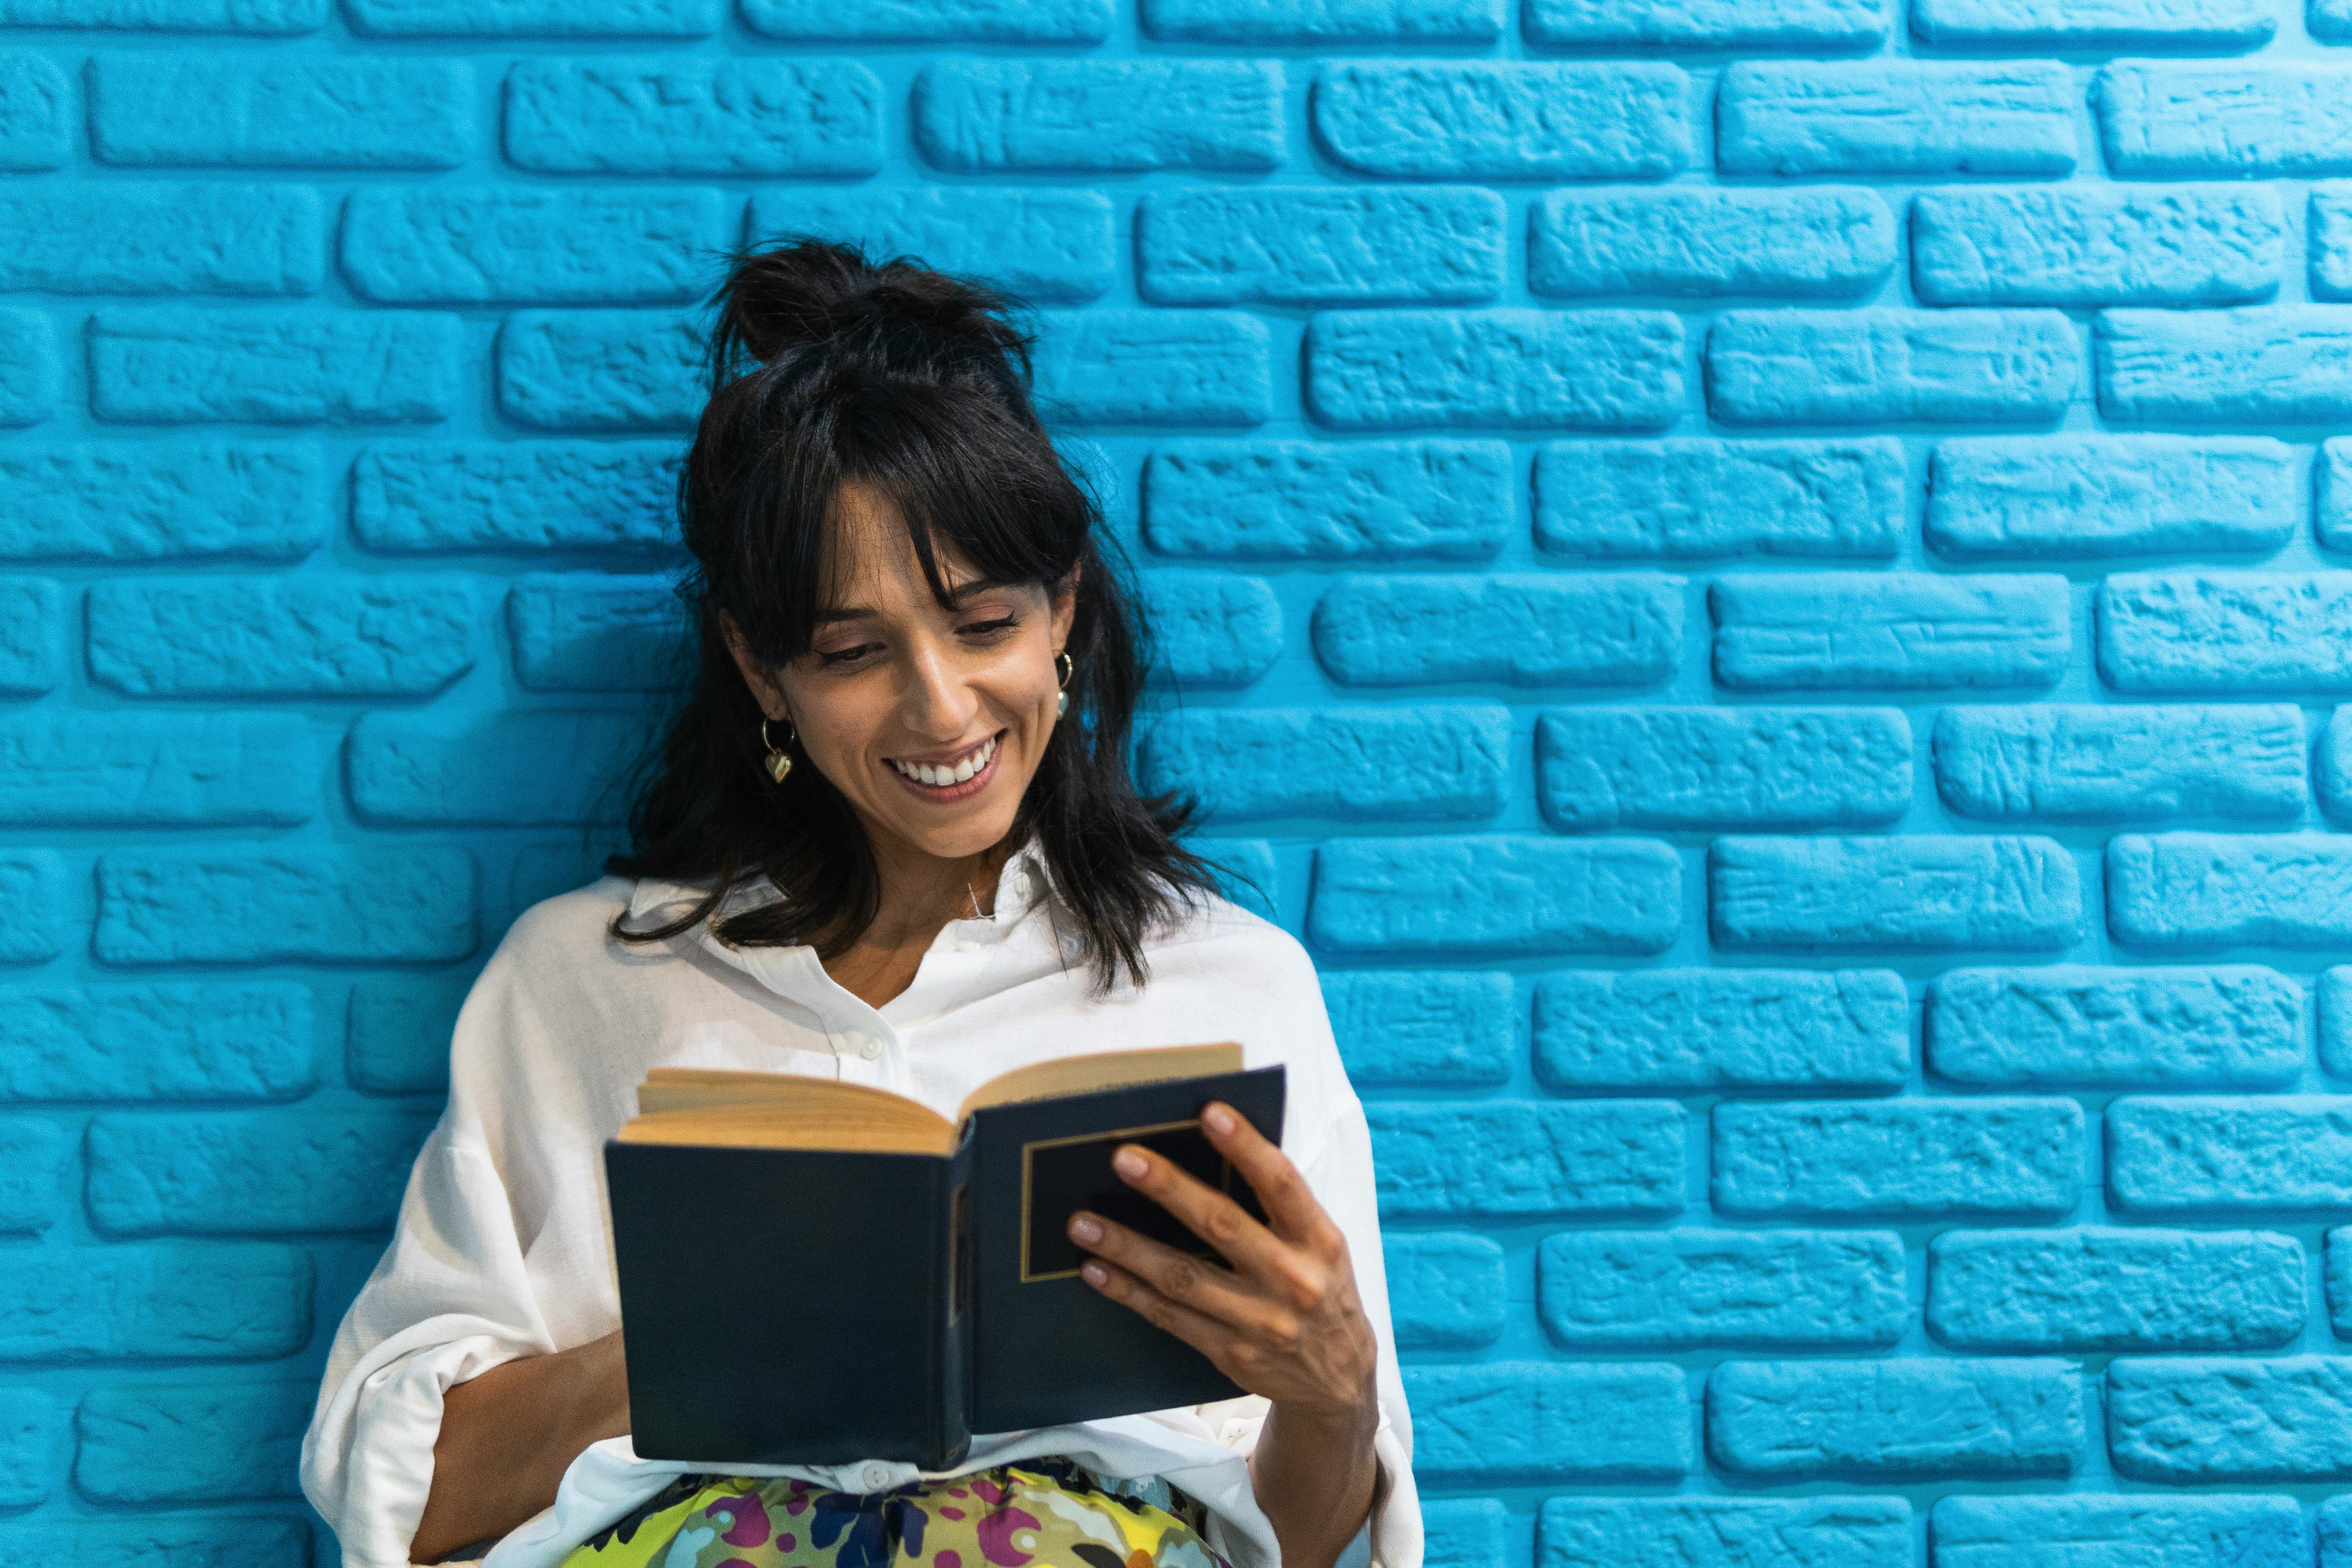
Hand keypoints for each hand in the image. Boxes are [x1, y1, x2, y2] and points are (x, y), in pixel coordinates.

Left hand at [1066, 1102, 1377, 1429]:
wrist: (1339, 1379)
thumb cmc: (1321, 1289)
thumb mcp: (1320, 1245)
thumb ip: (1278, 1206)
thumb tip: (1214, 1151)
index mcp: (1318, 1240)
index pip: (1282, 1184)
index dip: (1247, 1147)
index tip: (1210, 1113)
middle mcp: (1292, 1279)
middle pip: (1222, 1226)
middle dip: (1169, 1189)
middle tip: (1124, 1158)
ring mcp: (1260, 1321)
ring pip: (1182, 1277)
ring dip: (1127, 1247)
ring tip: (1082, 1223)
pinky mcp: (1230, 1352)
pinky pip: (1170, 1317)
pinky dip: (1129, 1292)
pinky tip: (1097, 1270)